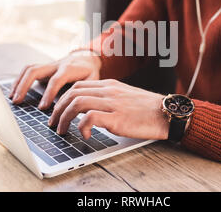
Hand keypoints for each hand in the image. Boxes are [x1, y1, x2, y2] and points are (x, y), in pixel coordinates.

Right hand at [9, 50, 100, 107]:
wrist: (87, 58)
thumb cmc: (90, 73)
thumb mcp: (92, 81)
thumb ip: (84, 92)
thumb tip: (77, 108)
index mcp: (69, 69)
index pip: (56, 80)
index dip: (48, 94)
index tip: (42, 107)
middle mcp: (56, 65)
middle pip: (35, 70)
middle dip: (24, 85)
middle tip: (18, 101)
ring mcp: (48, 65)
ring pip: (29, 69)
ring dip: (18, 83)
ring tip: (13, 98)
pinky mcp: (43, 68)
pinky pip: (27, 71)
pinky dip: (19, 81)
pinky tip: (14, 93)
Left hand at [49, 79, 168, 139]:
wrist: (166, 113)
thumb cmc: (148, 108)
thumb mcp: (125, 96)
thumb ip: (108, 99)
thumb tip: (91, 111)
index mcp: (109, 85)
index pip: (78, 86)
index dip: (63, 98)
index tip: (58, 111)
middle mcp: (108, 91)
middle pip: (73, 93)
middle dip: (58, 109)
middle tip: (53, 122)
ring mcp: (112, 103)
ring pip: (77, 103)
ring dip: (64, 118)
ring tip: (62, 130)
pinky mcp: (117, 118)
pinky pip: (90, 118)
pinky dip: (81, 126)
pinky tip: (84, 135)